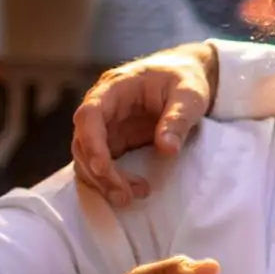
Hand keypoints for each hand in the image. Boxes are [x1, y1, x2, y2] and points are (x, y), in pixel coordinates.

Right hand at [71, 44, 216, 205]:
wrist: (188, 76)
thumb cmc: (186, 78)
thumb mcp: (190, 94)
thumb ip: (178, 119)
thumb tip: (167, 149)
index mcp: (115, 88)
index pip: (89, 115)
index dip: (92, 143)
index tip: (104, 168)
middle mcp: (103, 108)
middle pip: (84, 142)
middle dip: (100, 172)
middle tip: (125, 195)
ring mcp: (107, 126)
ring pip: (88, 158)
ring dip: (103, 181)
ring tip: (130, 197)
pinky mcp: (115, 142)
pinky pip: (101, 164)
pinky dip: (109, 180)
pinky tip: (128, 193)